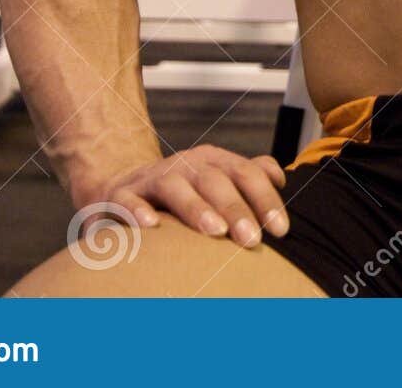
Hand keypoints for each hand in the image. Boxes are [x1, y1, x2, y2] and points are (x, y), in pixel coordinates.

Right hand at [86, 145, 289, 247]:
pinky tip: (152, 226)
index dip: (265, 199)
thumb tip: (280, 179)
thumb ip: (249, 177)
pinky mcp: (120, 195)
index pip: (245, 173)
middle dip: (236, 209)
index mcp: (213, 161)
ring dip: (196, 208)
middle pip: (214, 181)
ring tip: (216, 232)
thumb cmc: (183, 192)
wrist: (123, 187)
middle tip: (253, 239)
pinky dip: (138, 210)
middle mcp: (185, 165)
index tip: (281, 229)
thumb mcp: (217, 179)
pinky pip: (128, 200)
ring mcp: (152, 178)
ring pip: (175, 187)